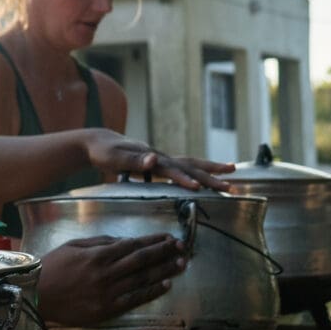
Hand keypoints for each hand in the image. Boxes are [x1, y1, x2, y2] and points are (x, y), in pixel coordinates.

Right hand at [37, 234, 184, 327]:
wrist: (35, 295)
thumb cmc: (51, 267)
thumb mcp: (72, 246)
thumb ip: (99, 242)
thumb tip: (123, 241)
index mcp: (97, 255)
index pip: (133, 245)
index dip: (153, 241)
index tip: (168, 238)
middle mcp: (106, 273)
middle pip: (142, 261)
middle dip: (164, 252)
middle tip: (183, 248)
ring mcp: (108, 293)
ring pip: (143, 279)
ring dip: (164, 270)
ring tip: (181, 264)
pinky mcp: (107, 309)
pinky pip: (134, 299)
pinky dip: (151, 292)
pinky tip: (165, 285)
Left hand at [82, 130, 233, 191]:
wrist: (99, 141)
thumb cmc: (104, 151)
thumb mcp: (114, 157)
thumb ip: (133, 160)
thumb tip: (153, 159)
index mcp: (152, 157)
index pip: (173, 170)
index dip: (185, 179)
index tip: (198, 187)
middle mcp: (161, 156)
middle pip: (191, 165)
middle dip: (211, 176)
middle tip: (231, 186)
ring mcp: (162, 159)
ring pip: (192, 164)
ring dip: (211, 169)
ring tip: (232, 171)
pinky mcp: (160, 164)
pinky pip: (185, 167)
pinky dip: (199, 171)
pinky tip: (207, 177)